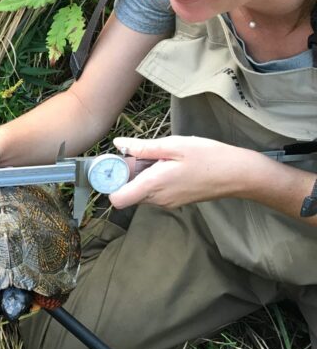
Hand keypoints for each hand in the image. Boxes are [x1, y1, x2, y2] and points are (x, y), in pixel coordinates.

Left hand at [108, 135, 252, 209]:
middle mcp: (157, 200)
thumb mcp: (174, 145)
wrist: (238, 174)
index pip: (117, 199)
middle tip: (142, 154)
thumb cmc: (208, 156)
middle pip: (126, 192)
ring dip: (141, 175)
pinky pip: (154, 192)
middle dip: (127, 174)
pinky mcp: (174, 201)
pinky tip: (168, 165)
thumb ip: (143, 147)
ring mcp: (166, 203)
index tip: (117, 165)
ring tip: (159, 158)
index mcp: (154, 186)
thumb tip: (119, 145)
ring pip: (140, 191)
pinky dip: (153, 179)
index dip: (111, 182)